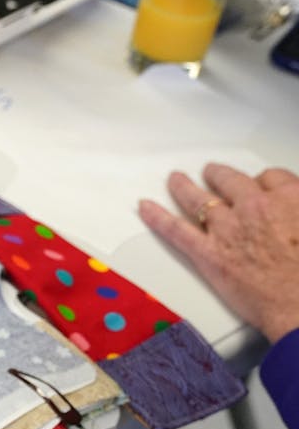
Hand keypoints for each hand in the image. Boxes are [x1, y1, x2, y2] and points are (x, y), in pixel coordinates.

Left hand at [139, 164, 298, 342]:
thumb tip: (295, 213)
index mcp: (289, 198)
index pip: (269, 177)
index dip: (261, 182)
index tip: (258, 185)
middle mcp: (254, 208)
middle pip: (230, 181)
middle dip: (219, 176)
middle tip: (213, 174)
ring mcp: (228, 230)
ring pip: (198, 198)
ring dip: (184, 187)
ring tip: (176, 180)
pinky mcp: (209, 254)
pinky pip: (176, 230)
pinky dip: (157, 217)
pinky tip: (145, 208)